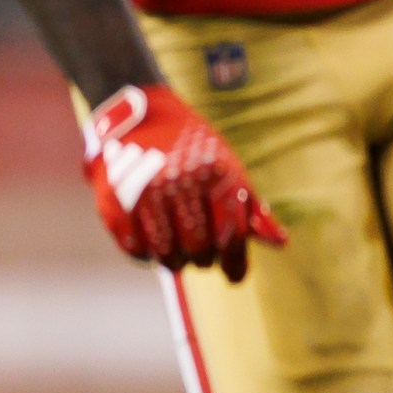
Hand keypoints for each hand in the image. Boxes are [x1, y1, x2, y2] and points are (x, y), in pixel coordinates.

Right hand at [82, 83, 284, 280]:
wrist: (141, 115)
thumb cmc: (195, 150)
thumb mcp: (230, 171)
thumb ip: (252, 209)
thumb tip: (280, 243)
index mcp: (215, 174)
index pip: (231, 234)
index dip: (235, 261)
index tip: (235, 277)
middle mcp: (179, 182)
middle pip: (198, 246)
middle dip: (204, 259)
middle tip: (203, 257)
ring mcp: (142, 191)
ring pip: (165, 252)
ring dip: (176, 261)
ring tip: (180, 257)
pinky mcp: (112, 199)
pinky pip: (132, 246)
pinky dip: (145, 255)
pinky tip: (153, 250)